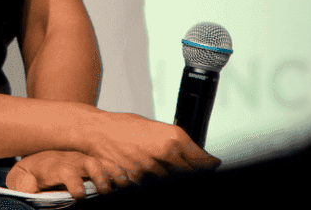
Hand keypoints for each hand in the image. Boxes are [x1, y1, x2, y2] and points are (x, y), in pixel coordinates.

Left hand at [7, 151, 116, 195]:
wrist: (38, 158)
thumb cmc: (31, 173)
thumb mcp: (20, 176)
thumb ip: (21, 182)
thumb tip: (29, 186)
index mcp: (56, 165)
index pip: (66, 171)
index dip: (73, 182)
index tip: (78, 194)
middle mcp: (74, 161)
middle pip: (90, 164)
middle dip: (100, 175)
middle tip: (106, 190)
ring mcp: (87, 163)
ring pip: (104, 164)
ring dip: (114, 173)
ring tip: (124, 183)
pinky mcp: (96, 167)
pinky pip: (111, 167)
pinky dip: (121, 173)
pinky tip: (129, 181)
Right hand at [67, 111, 219, 188]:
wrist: (98, 132)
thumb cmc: (124, 126)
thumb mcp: (156, 127)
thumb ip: (174, 141)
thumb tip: (191, 152)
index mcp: (172, 137)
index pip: (201, 160)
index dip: (209, 164)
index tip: (212, 165)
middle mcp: (164, 153)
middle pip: (189, 173)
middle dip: (193, 172)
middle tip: (194, 169)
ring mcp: (150, 169)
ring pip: (172, 180)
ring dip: (172, 175)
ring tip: (164, 166)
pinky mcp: (137, 180)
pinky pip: (152, 185)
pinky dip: (155, 181)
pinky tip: (152, 173)